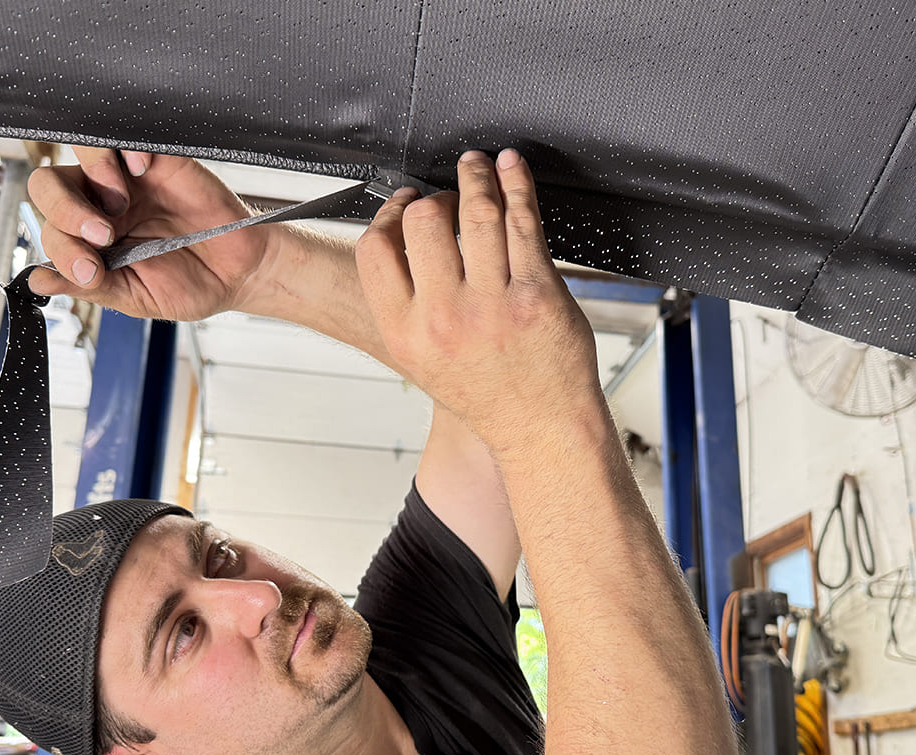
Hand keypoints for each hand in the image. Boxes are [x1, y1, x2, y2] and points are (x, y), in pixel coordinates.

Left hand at [26, 148, 271, 320]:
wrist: (240, 273)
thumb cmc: (190, 285)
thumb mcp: (135, 297)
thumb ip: (89, 286)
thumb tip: (39, 280)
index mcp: (89, 241)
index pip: (51, 231)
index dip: (62, 249)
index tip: (91, 271)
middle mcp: (100, 205)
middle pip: (49, 186)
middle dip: (64, 210)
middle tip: (101, 235)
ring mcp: (126, 180)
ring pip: (81, 154)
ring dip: (92, 174)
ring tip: (119, 200)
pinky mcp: (157, 159)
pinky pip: (127, 138)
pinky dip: (125, 147)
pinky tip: (140, 169)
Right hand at [355, 150, 601, 456]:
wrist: (540, 427)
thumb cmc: (485, 392)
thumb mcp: (421, 359)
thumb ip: (405, 303)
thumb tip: (398, 233)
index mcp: (406, 333)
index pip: (375, 249)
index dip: (389, 214)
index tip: (406, 202)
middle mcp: (444, 319)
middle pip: (424, 222)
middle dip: (436, 196)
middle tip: (449, 194)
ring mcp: (493, 306)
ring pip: (476, 213)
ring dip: (476, 176)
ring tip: (477, 165)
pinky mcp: (537, 295)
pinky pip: (523, 224)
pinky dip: (518, 185)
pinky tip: (511, 169)